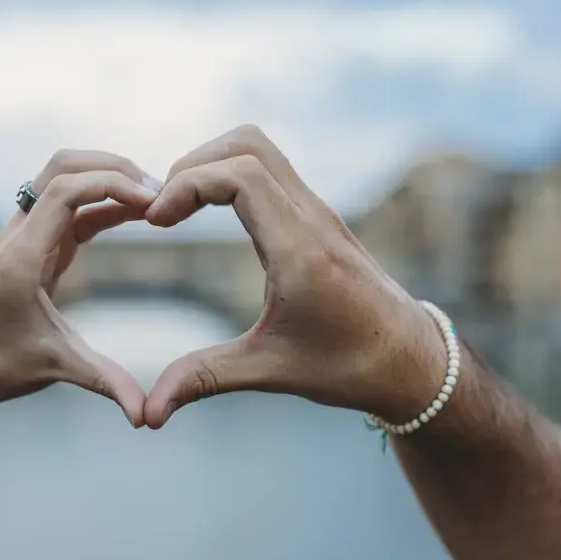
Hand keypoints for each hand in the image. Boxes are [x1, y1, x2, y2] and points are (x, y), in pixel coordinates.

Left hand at [0, 150, 160, 430]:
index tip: (154, 203)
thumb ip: (105, 384)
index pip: (63, 190)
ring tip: (154, 200)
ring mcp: (27, 235)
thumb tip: (145, 417)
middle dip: (112, 167)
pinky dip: (104, 201)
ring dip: (108, 178)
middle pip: (62, 166)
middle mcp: (20, 234)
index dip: (111, 184)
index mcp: (21, 256)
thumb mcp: (57, 368)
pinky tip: (137, 214)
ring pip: (65, 178)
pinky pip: (72, 205)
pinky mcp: (36, 244)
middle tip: (159, 192)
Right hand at [141, 125, 446, 428]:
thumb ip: (205, 380)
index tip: (156, 221)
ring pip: (259, 150)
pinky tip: (210, 213)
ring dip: (211, 164)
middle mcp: (311, 218)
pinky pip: (269, 170)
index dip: (187, 185)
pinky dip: (230, 175)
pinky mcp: (317, 216)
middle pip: (246, 145)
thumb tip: (149, 414)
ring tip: (179, 208)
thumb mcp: (270, 371)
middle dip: (192, 166)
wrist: (411, 360)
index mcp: (300, 250)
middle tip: (162, 211)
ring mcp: (317, 211)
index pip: (240, 176)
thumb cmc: (348, 366)